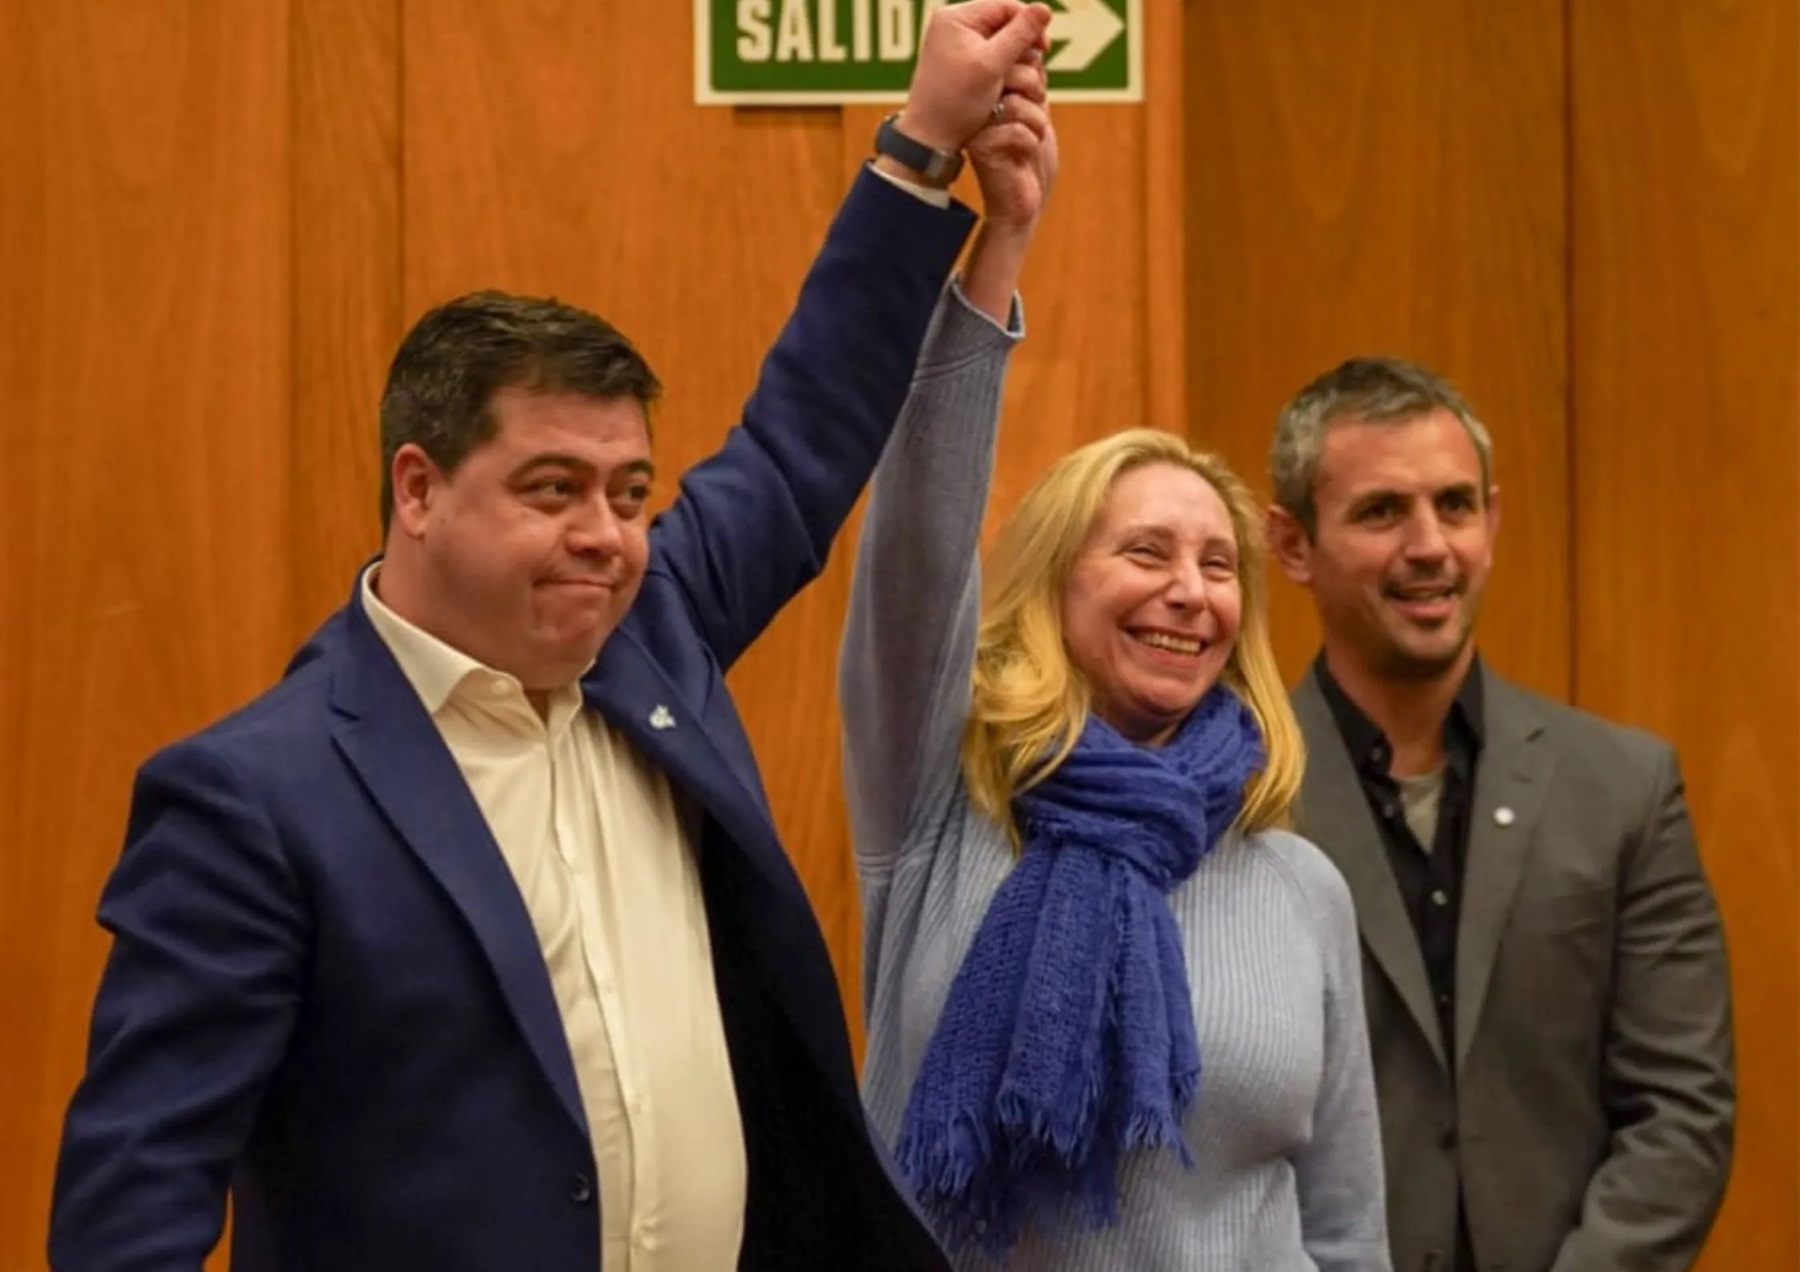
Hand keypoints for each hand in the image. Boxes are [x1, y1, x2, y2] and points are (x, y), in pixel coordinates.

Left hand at [895, 1, 1052, 154]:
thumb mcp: (993, 66)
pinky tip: (1008, 81)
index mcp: (955, 17)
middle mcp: (952, 24)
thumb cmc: (958, 102)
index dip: (1030, 23)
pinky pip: (988, 54)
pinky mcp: (957, 60)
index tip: (1045, 48)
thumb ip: (1020, 35)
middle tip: (1033, 65)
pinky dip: (1002, 66)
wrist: (929, 136)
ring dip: (1014, 55)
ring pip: (998, 39)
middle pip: (1002, 20)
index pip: (1005, 6)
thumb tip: (1046, 8)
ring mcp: (954, 42)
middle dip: (1021, 41)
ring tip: (1021, 76)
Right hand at [968, 51, 1056, 230]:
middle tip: (1040, 111)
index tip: (1039, 95)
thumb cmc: (1030, 162)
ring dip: (1038, 121)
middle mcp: (978, 106)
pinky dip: (1031, 141)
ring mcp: (977, 127)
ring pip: (1017, 102)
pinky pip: (1017, 130)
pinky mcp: (982, 148)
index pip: (1011, 61)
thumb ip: (1034, 85)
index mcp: (988, 94)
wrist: (1022, 205)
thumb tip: (1036, 51)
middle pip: (1011, 73)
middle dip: (1036, 90)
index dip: (1033, 71)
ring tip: (1035, 136)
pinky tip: (1024, 155)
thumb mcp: (1037, 114)